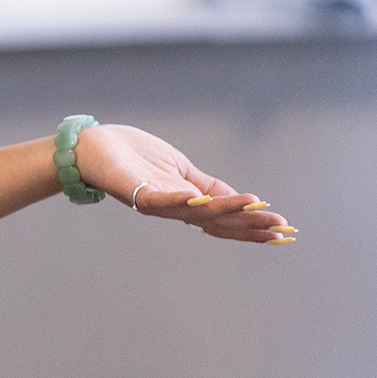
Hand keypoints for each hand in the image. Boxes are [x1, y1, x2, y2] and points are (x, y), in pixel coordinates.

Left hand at [74, 124, 294, 243]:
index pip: (224, 220)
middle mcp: (173, 208)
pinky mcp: (135, 191)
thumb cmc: (132, 155)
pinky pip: (163, 200)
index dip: (253, 227)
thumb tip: (243, 200)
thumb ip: (208, 186)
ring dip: (227, 211)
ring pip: (197, 213)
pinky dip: (184, 201)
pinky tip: (203, 199)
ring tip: (256, 209)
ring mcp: (154, 201)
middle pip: (217, 222)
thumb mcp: (180, 168)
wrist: (91, 145)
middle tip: (280, 227)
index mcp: (186, 203)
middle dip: (249, 225)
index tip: (285, 232)